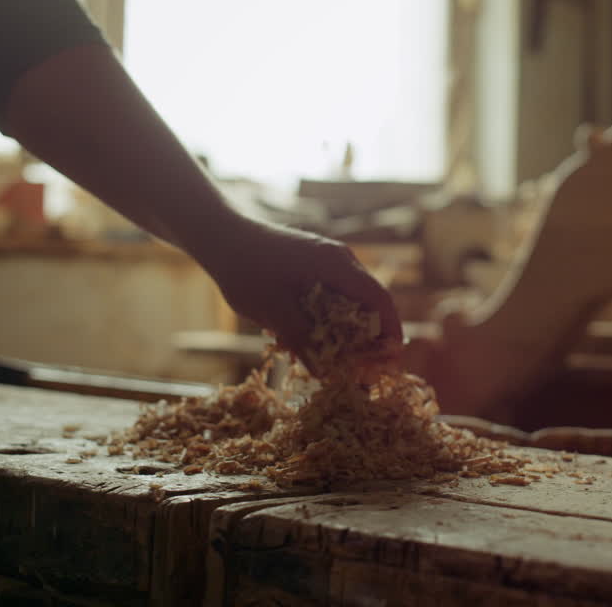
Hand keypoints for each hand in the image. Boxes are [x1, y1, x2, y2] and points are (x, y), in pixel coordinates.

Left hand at [196, 216, 403, 362]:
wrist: (219, 236)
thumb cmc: (246, 270)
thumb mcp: (275, 312)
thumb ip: (304, 342)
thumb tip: (327, 375)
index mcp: (337, 265)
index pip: (379, 299)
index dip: (391, 330)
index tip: (392, 360)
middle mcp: (339, 259)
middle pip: (369, 301)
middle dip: (370, 336)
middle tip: (364, 368)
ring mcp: (326, 259)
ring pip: (350, 299)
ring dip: (347, 329)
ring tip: (338, 358)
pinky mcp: (312, 263)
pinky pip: (332, 293)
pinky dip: (330, 317)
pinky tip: (313, 338)